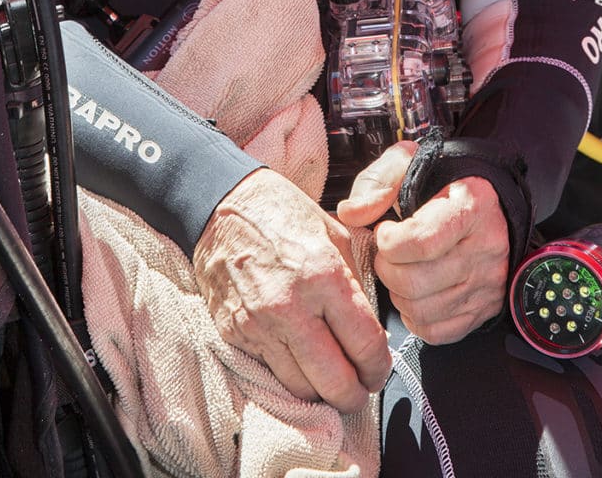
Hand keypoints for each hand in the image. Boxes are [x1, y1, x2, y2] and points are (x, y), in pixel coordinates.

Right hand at [193, 168, 390, 412]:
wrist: (222, 206)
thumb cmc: (283, 213)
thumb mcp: (334, 234)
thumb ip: (355, 284)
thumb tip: (372, 332)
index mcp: (323, 275)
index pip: (364, 344)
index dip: (379, 367)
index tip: (379, 370)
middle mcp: (290, 306)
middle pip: (334, 381)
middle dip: (355, 394)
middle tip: (361, 389)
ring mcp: (259, 325)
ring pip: (301, 388)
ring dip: (322, 393)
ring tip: (332, 382)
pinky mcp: (235, 335)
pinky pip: (270, 373)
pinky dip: (290, 376)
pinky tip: (300, 364)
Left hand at [337, 143, 509, 343]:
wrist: (489, 203)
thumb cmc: (445, 183)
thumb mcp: (412, 162)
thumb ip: (379, 181)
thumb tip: (352, 213)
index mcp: (472, 205)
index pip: (422, 241)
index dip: (389, 242)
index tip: (385, 230)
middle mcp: (485, 247)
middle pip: (416, 281)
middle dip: (387, 268)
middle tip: (387, 253)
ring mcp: (486, 283)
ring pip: (422, 310)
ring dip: (397, 293)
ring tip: (399, 268)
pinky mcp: (482, 309)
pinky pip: (435, 331)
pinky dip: (413, 316)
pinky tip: (413, 291)